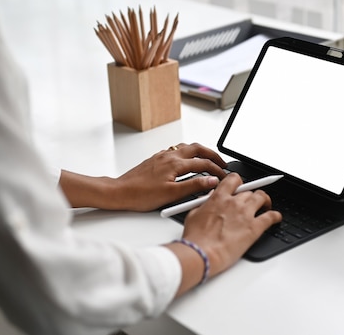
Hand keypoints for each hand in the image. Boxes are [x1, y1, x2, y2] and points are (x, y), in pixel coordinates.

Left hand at [113, 142, 227, 210]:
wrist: (119, 192)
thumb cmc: (140, 195)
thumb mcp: (171, 194)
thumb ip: (194, 186)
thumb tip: (211, 181)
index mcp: (175, 163)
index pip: (203, 164)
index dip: (217, 170)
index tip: (224, 176)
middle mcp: (169, 156)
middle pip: (197, 148)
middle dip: (212, 154)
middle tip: (221, 163)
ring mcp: (161, 156)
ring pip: (186, 147)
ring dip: (200, 152)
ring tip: (207, 160)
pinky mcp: (155, 159)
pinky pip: (176, 151)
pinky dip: (187, 154)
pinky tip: (186, 162)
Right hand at [171, 173, 281, 289]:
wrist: (202, 253)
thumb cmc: (196, 238)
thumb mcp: (193, 214)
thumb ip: (203, 204)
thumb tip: (208, 198)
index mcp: (219, 198)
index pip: (234, 180)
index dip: (239, 182)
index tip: (240, 187)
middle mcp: (234, 203)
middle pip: (249, 191)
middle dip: (251, 195)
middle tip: (251, 202)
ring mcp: (245, 214)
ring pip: (262, 198)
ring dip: (265, 201)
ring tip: (265, 206)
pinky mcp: (254, 228)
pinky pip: (271, 217)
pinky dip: (276, 216)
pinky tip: (276, 218)